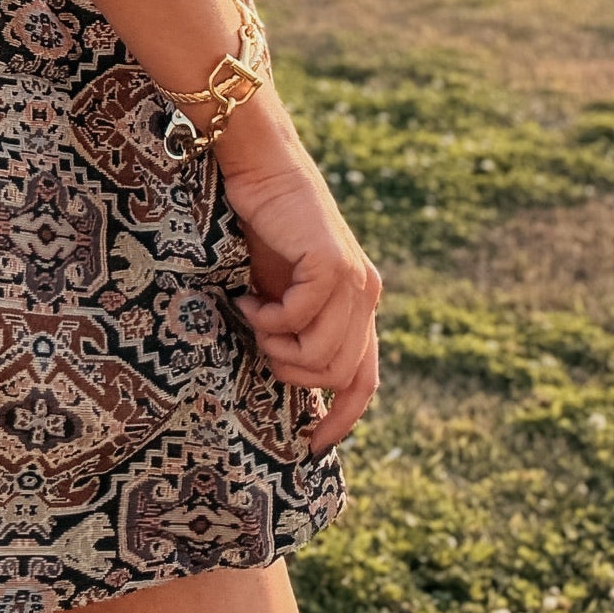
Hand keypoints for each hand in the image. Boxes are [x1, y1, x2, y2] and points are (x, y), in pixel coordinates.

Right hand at [218, 130, 382, 453]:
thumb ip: (297, 326)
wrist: (259, 166)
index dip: (341, 419)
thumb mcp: (281, 290)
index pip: (363, 380)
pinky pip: (301, 320)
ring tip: (252, 316)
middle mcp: (365, 295)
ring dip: (277, 346)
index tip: (312, 447)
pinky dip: (268, 318)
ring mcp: (353, 280)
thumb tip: (290, 384)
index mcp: (358, 304)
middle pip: (337, 375)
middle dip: (289, 372)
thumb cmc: (262, 225)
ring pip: (322, 355)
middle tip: (257, 341)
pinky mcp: (333, 265)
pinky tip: (248, 296)